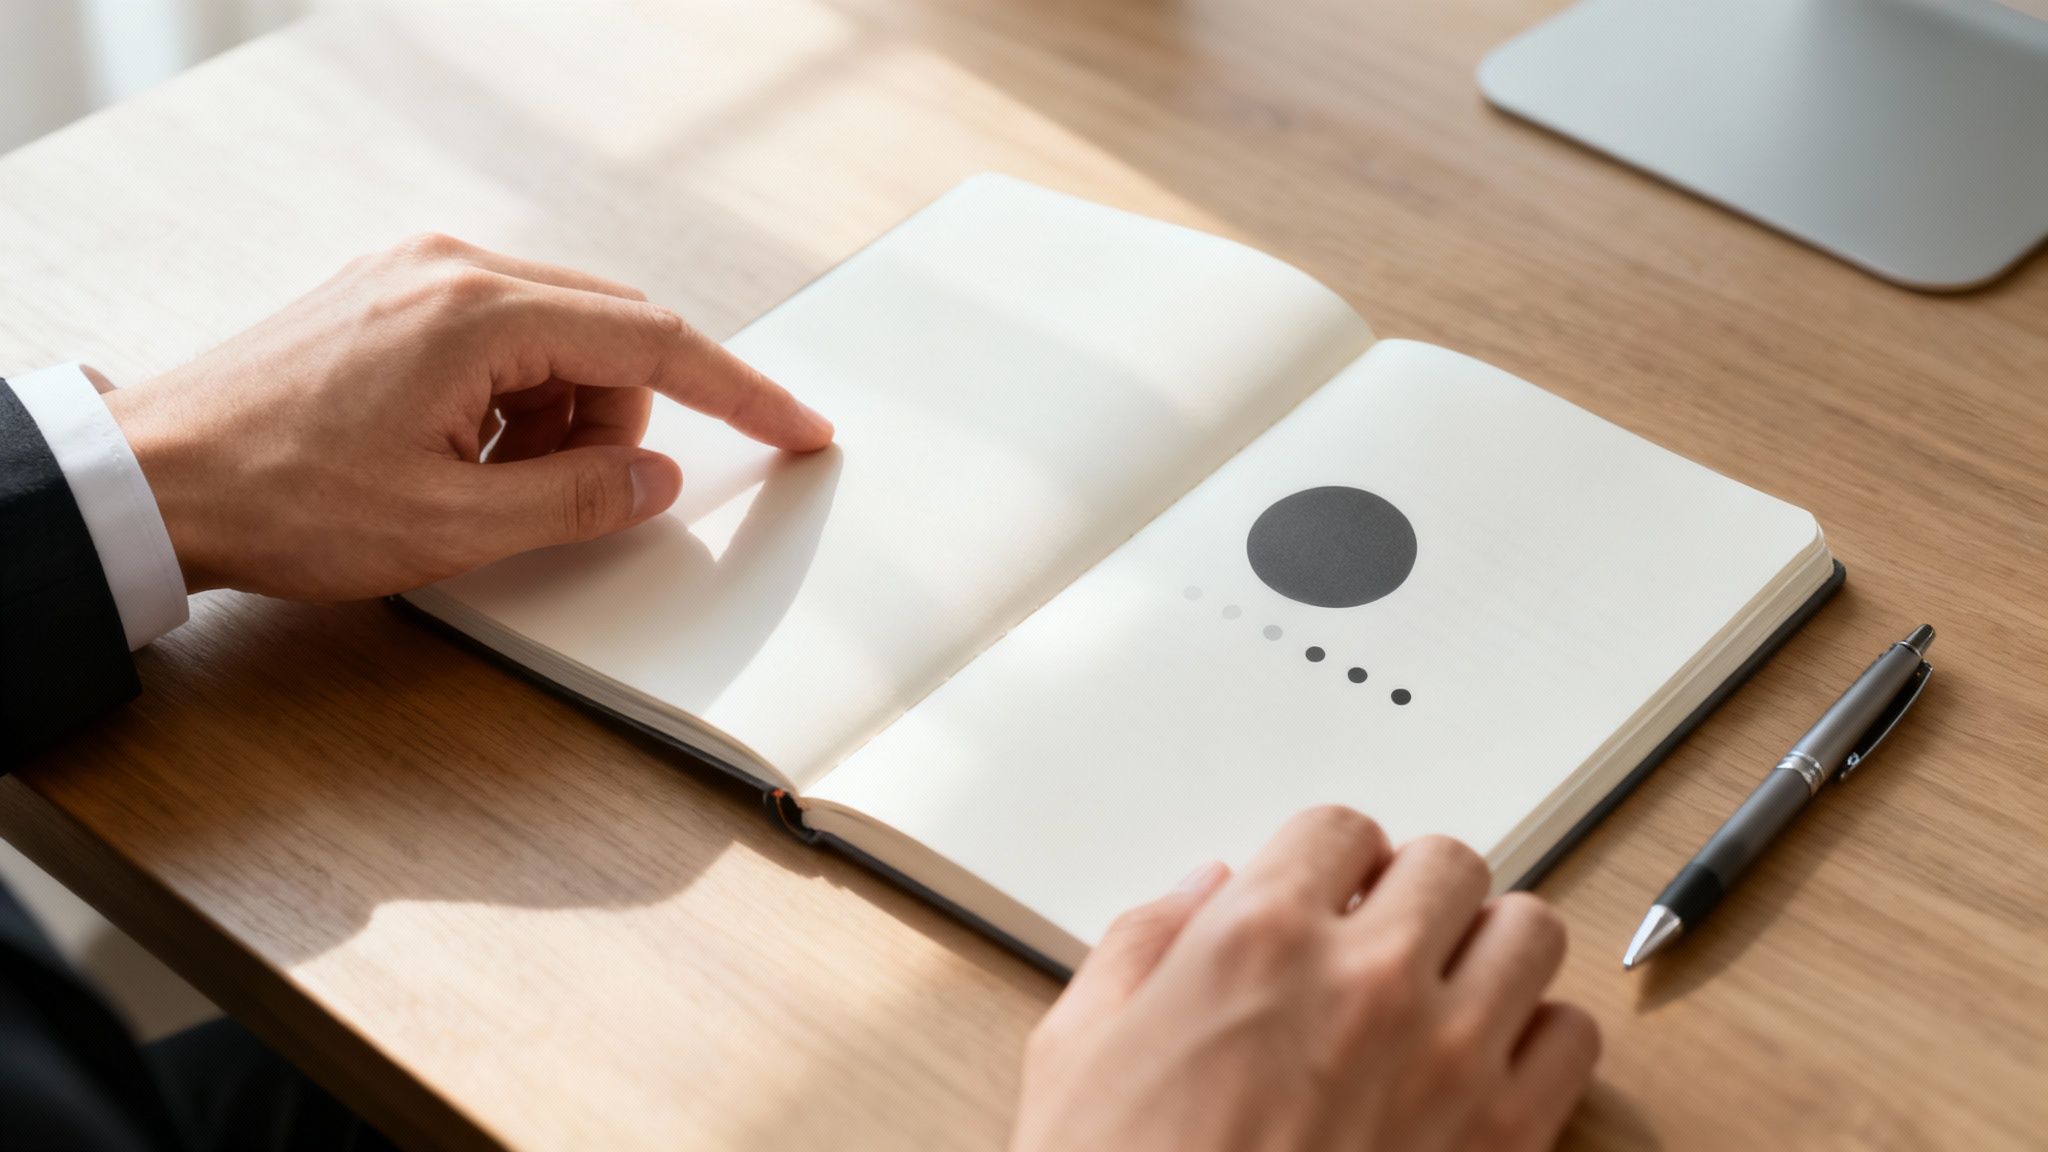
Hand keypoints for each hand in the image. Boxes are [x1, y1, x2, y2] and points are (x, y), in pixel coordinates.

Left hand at [102, 234, 832, 599]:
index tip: (799, 427)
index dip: (741, 392)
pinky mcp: (394, 294)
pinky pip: (504, 339)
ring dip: (561, 418)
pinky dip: (515, 401)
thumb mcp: (450, 527)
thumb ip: (577, 500)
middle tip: (575, 496)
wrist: (152, 479)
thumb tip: (660, 480)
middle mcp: (454, 269)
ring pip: (561, 338)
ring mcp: (419, 273)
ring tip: (486, 484)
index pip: (654, 342)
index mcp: (478, 314)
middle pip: (611, 334)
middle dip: (621, 423)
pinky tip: (460, 453)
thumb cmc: (282, 500)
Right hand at [1013, 807, 1599, 1151]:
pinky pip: (1572, 1039)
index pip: (1340, 829)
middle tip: (1386, 940)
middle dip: (1416, 894)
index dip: (1331, 862)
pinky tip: (1484, 1067)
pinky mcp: (1504, 1139)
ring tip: (1448, 993)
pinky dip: (1539, 1041)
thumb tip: (1202, 889)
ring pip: (1529, 933)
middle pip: (1450, 864)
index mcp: (1255, 940)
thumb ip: (1142, 945)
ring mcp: (1447, 1058)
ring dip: (1489, 951)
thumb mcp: (1077, 1051)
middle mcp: (1366, 980)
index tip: (1328, 897)